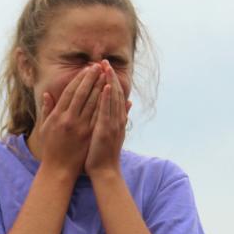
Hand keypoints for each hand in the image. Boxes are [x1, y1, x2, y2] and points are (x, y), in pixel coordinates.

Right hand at [31, 63, 102, 175]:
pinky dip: (105, 104)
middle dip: (91, 78)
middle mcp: (69, 119)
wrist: (59, 169)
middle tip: (98, 66)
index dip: (79, 79)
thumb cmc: (51, 149)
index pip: (70, 92)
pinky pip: (99, 116)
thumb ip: (47, 110)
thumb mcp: (45, 128)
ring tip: (106, 75)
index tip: (86, 69)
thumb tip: (47, 94)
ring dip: (100, 87)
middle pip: (82, 94)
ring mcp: (80, 127)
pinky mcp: (89, 135)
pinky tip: (110, 94)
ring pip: (92, 103)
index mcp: (57, 116)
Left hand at [84, 59, 128, 175]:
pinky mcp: (106, 130)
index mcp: (118, 120)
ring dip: (109, 82)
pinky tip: (106, 86)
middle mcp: (118, 120)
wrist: (105, 172)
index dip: (112, 81)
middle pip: (116, 94)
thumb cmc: (105, 154)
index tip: (106, 67)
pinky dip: (107, 99)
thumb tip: (130, 102)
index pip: (116, 96)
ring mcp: (113, 125)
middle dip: (110, 77)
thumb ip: (121, 117)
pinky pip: (107, 112)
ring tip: (105, 67)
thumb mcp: (114, 133)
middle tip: (104, 61)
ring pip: (112, 100)